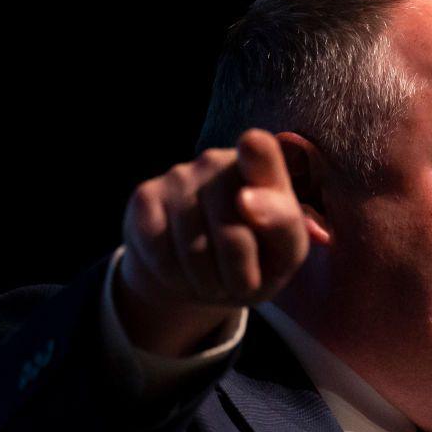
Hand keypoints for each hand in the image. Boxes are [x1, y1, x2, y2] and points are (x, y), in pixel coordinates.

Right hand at [114, 128, 308, 354]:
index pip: (259, 150)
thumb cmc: (258, 258)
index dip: (255, 156)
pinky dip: (177, 279)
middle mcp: (219, 162)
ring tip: (215, 277)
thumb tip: (244, 198)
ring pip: (194, 251)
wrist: (202, 276)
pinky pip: (161, 255)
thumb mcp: (285, 251)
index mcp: (264, 170)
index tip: (250, 148)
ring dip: (209, 283)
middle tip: (241, 280)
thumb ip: (282, 223)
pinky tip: (184, 271)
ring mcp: (179, 175)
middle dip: (239, 275)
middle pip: (232, 236)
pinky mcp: (146, 197)